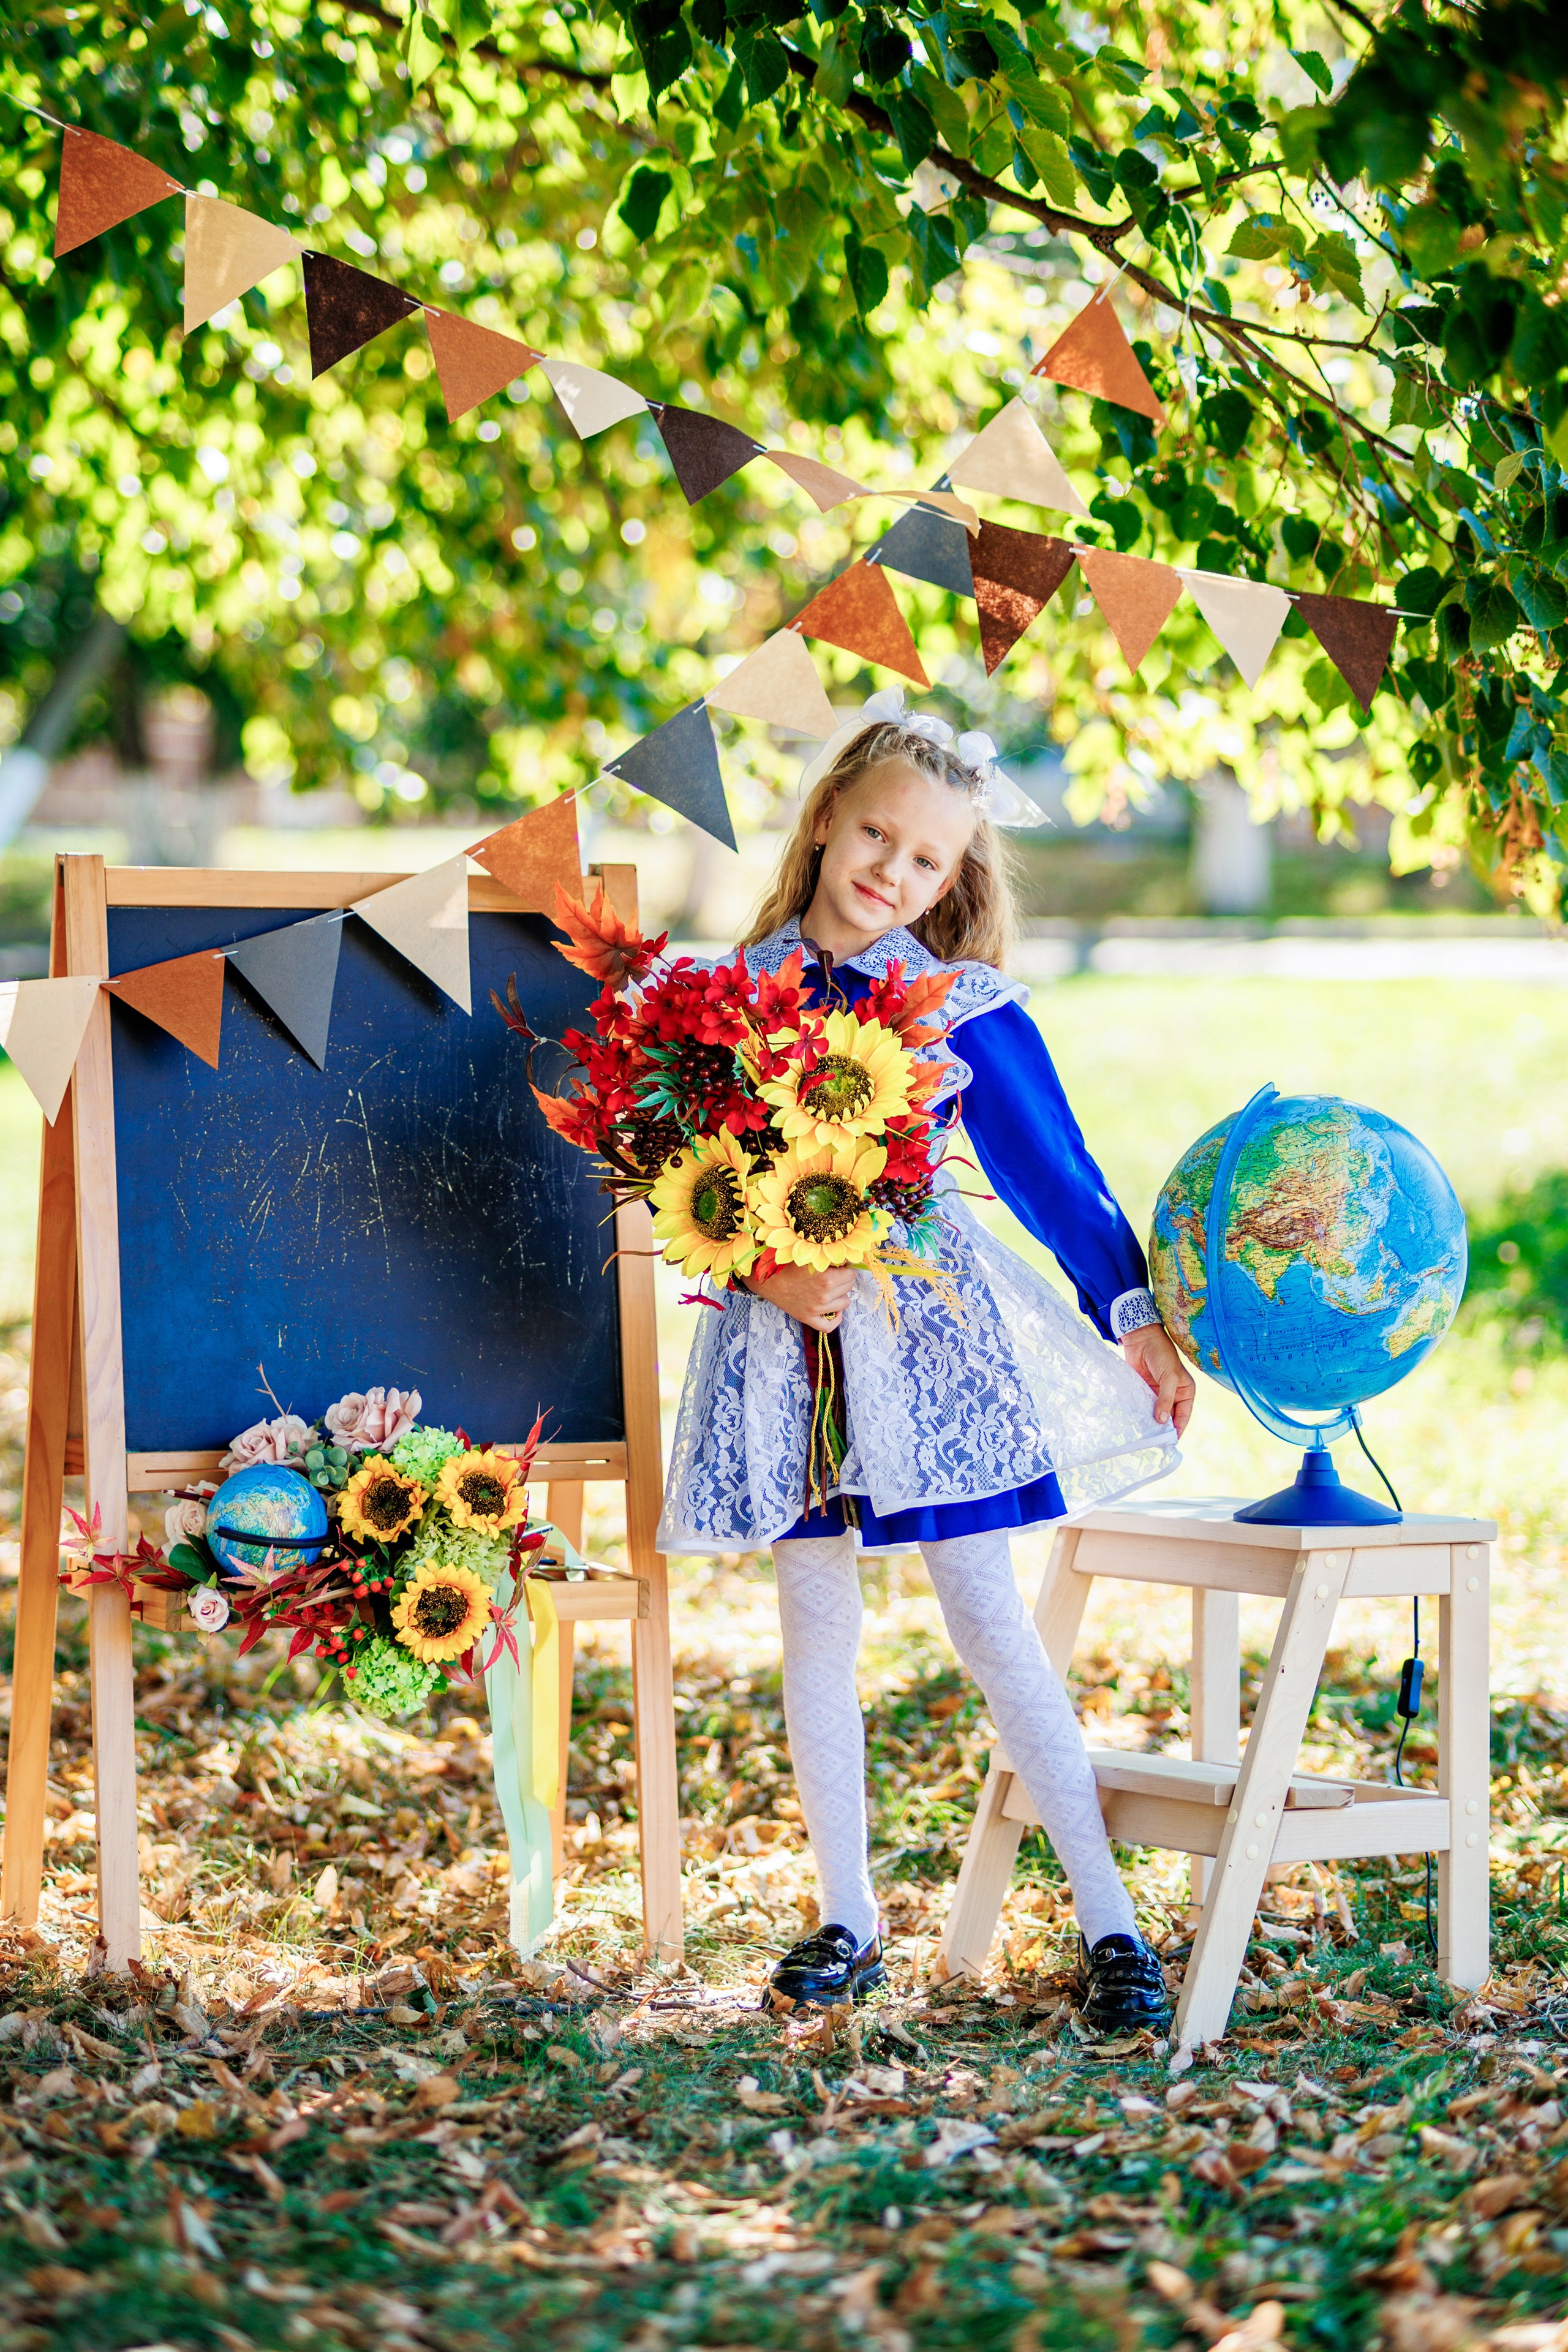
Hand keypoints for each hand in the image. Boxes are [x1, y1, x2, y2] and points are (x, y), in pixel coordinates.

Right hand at [743, 1262, 856, 1332]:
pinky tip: (835, 1310)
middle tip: (834, 1274)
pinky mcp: (808, 1318)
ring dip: (841, 1294)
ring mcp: (817, 1309)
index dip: (846, 1266)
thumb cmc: (787, 1263)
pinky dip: (836, 1318)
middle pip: (849, 1286)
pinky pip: (829, 1326)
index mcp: (826, 1278)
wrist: (766, 1278)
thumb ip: (830, 1256)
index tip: (840, 1265)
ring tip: (831, 1288)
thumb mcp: (810, 1255)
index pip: (851, 1272)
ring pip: (845, 1303)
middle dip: (844, 1279)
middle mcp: (823, 1295)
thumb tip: (849, 1258)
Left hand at [1121, 1323, 1195, 1437]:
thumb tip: (1161, 1420)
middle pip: (1170, 1417)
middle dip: (1163, 1428)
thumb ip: (1165, 1399)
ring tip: (1145, 1436)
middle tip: (1155, 1442)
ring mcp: (1158, 1394)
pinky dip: (1141, 1415)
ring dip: (1151, 1423)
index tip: (1170, 1441)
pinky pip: (1144, 1407)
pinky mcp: (1144, 1392)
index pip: (1183, 1415)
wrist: (1141, 1339)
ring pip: (1156, 1414)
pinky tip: (1136, 1424)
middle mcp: (1173, 1395)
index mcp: (1186, 1392)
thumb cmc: (1161, 1355)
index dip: (1177, 1428)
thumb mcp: (1169, 1377)